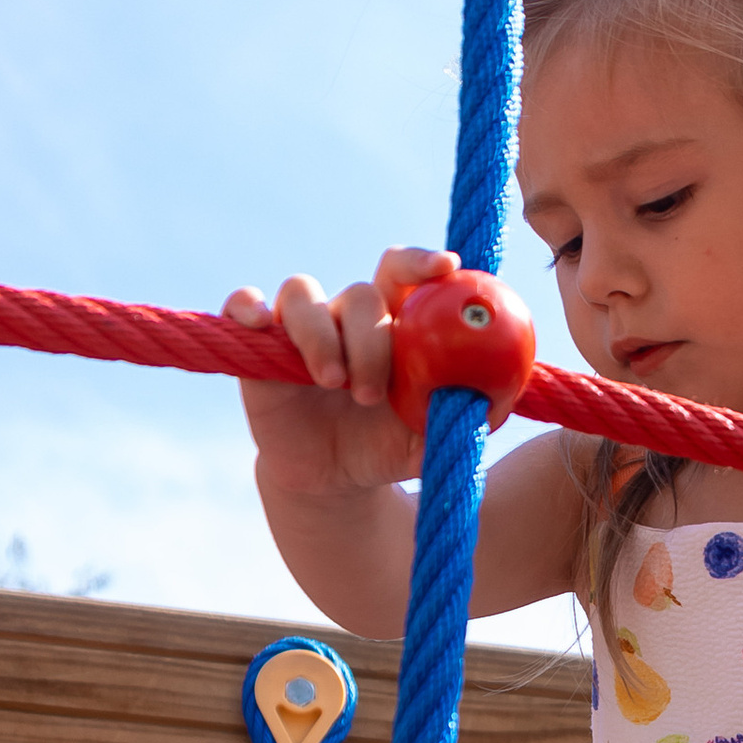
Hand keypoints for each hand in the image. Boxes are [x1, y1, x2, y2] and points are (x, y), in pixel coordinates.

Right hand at [231, 244, 452, 499]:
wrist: (333, 480)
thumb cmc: (387, 445)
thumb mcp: (431, 439)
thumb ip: (462, 416)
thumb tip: (496, 401)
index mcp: (393, 322)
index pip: (404, 272)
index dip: (422, 263)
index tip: (446, 267)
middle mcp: (347, 315)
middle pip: (359, 294)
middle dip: (370, 340)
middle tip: (373, 393)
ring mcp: (301, 327)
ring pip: (303, 296)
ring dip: (321, 338)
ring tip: (335, 385)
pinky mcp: (258, 347)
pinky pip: (245, 306)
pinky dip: (248, 308)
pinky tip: (260, 326)